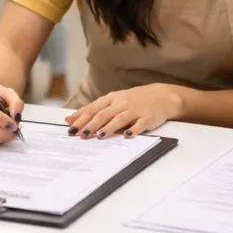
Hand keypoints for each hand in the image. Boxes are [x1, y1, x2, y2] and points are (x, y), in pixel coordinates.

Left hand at [64, 84, 181, 138]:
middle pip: (104, 114)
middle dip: (92, 124)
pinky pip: (140, 124)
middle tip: (81, 134)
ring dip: (109, 127)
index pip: (93, 108)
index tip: (70, 128)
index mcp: (112, 98)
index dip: (81, 118)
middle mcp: (122, 103)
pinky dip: (134, 129)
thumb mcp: (113, 101)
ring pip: (120, 118)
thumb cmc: (134, 100)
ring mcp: (135, 110)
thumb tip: (70, 119)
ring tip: (100, 136)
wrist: (162, 96)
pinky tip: (128, 135)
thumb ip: (94, 110)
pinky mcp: (148, 118)